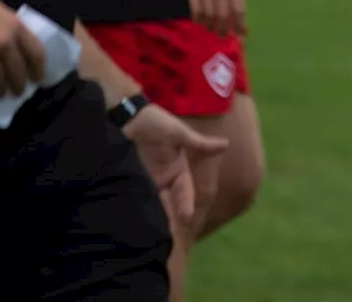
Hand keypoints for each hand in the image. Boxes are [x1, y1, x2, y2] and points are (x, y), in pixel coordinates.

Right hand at [0, 0, 45, 97]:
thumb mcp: (2, 14)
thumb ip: (12, 32)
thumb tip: (19, 53)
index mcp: (17, 28)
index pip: (36, 54)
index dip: (39, 70)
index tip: (38, 80)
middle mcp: (5, 42)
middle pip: (18, 72)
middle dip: (18, 87)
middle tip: (17, 93)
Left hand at [124, 103, 228, 228]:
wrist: (125, 116)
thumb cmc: (155, 122)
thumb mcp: (178, 133)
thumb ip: (199, 143)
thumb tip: (226, 144)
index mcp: (176, 170)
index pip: (184, 192)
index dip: (186, 204)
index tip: (187, 218)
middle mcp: (162, 179)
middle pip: (169, 203)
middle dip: (169, 218)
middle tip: (168, 236)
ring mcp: (145, 181)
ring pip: (152, 203)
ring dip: (153, 216)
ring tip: (150, 234)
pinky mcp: (128, 180)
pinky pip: (134, 197)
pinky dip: (135, 208)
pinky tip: (133, 220)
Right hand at [178, 0, 245, 36]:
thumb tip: (237, 14)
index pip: (239, 10)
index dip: (240, 24)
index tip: (240, 34)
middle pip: (224, 16)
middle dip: (223, 29)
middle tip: (221, 35)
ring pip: (209, 15)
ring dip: (209, 25)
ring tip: (209, 29)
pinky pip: (196, 10)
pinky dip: (198, 18)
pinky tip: (198, 22)